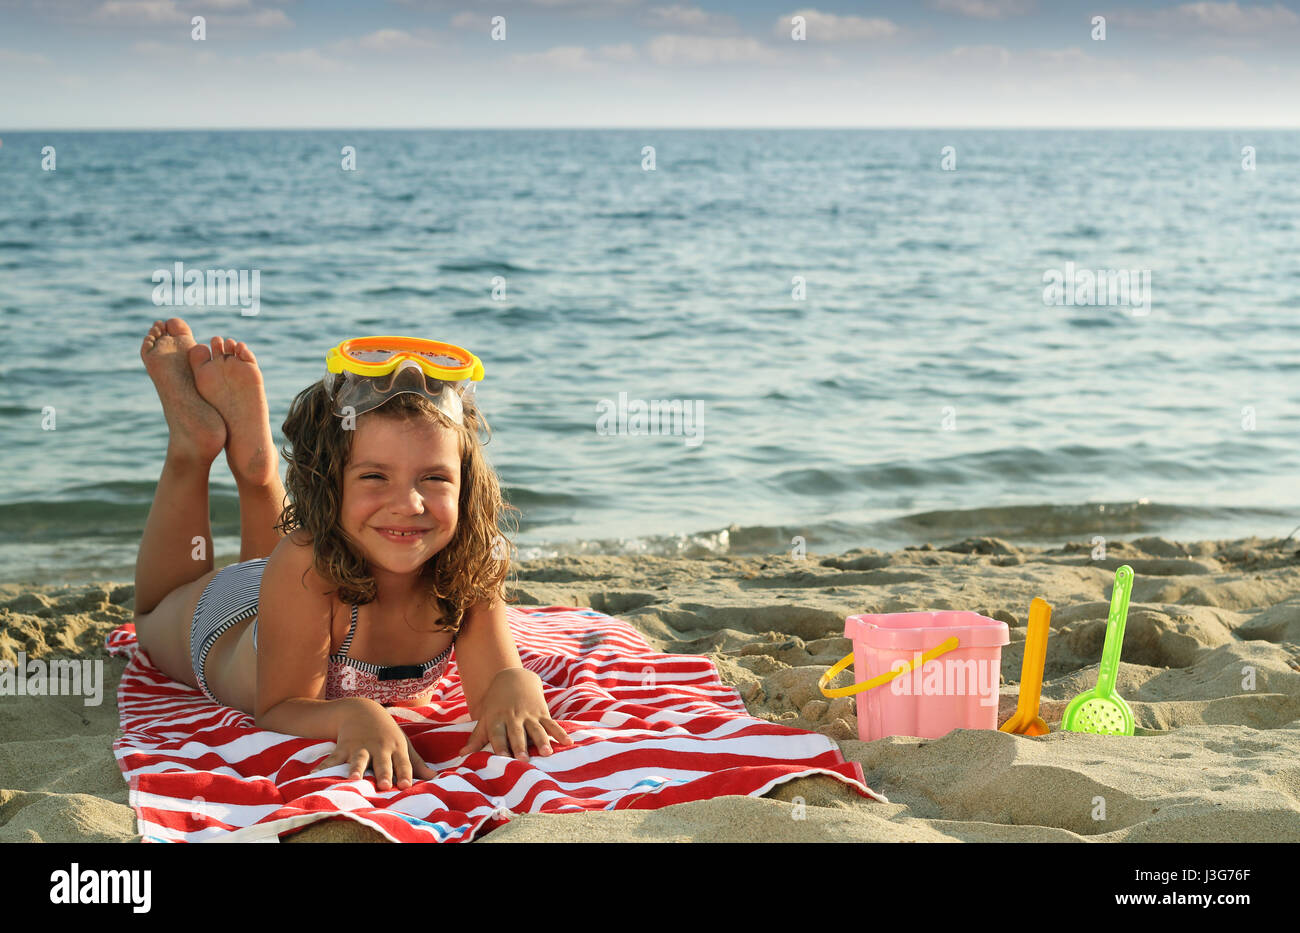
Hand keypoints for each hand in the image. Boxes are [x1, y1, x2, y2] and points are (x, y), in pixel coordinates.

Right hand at [310, 700, 436, 790]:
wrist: (362, 710)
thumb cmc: (386, 732)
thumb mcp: (403, 744)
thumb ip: (415, 763)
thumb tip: (432, 778)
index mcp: (395, 748)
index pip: (403, 763)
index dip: (405, 774)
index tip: (407, 786)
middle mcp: (379, 747)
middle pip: (382, 762)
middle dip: (383, 773)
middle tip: (384, 785)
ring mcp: (360, 746)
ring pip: (358, 759)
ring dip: (356, 769)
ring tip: (353, 779)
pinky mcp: (344, 746)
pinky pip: (333, 758)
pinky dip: (324, 766)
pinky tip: (315, 774)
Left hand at [457, 668, 572, 760]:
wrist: (513, 677)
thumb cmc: (495, 702)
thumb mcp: (485, 717)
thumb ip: (476, 738)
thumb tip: (462, 755)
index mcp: (497, 719)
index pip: (498, 734)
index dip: (500, 746)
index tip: (502, 758)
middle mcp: (513, 717)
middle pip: (517, 733)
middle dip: (520, 746)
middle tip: (523, 759)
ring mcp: (529, 714)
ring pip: (536, 729)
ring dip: (542, 741)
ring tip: (547, 753)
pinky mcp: (542, 712)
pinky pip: (552, 724)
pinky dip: (560, 733)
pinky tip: (568, 742)